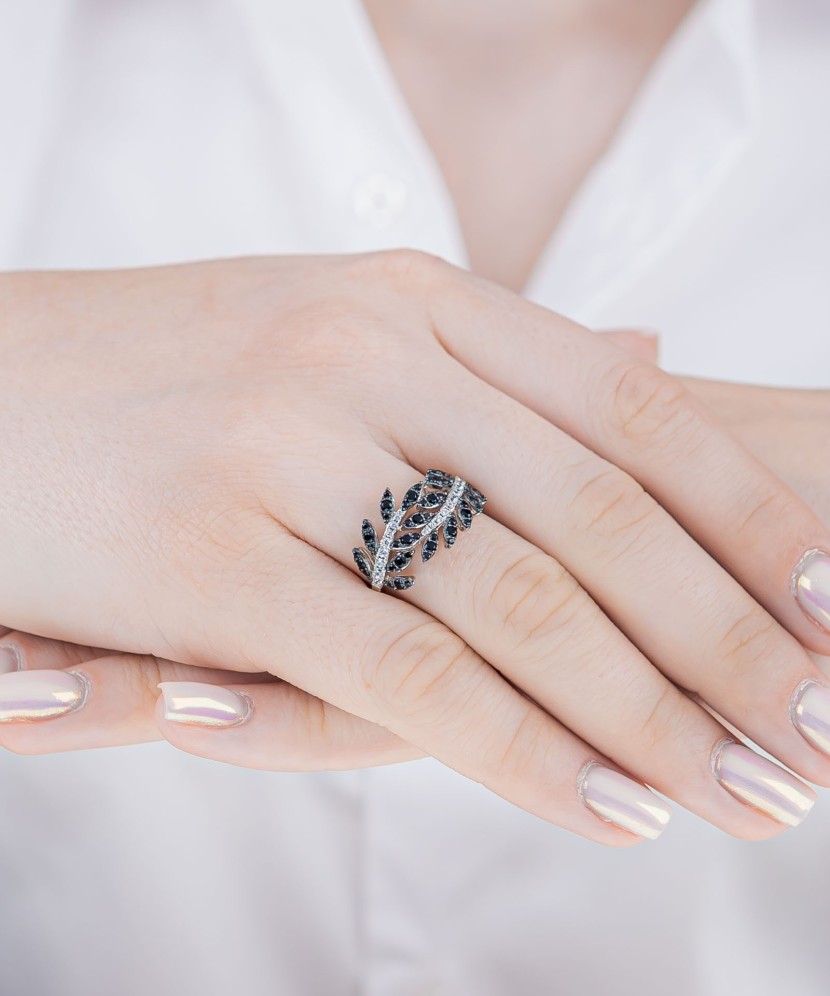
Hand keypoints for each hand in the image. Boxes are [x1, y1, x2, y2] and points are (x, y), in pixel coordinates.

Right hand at [2, 252, 829, 845]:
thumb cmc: (165, 367)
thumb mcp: (340, 319)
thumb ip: (494, 356)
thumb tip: (646, 360)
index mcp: (410, 301)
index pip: (624, 409)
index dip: (741, 508)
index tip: (824, 594)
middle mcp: (365, 361)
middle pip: (598, 515)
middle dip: (730, 633)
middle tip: (820, 722)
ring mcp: (289, 455)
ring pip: (518, 602)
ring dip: (653, 711)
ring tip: (747, 789)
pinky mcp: (216, 560)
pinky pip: (406, 674)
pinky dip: (523, 751)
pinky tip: (611, 808)